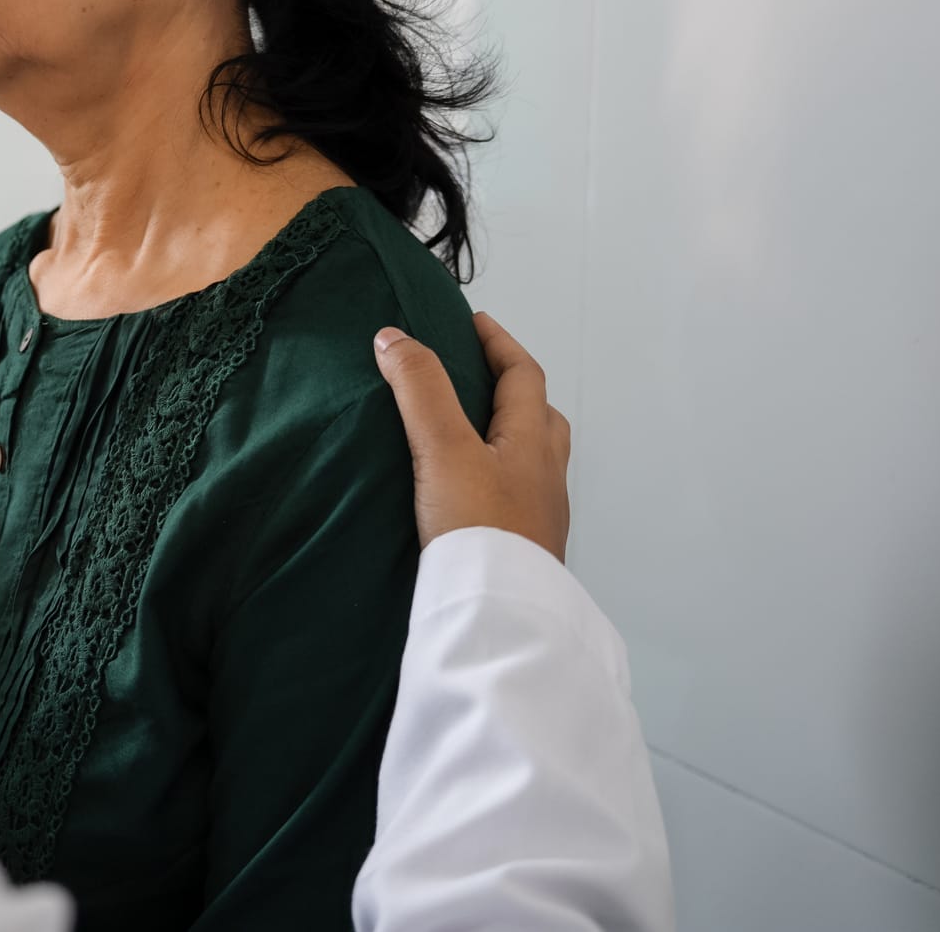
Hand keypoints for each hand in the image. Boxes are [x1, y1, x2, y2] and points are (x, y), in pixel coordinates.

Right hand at [372, 313, 571, 562]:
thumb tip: (393, 337)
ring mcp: (540, 515)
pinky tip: (469, 495)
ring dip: (507, 437)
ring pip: (531, 460)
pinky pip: (516, 497)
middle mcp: (545, 475)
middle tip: (477, 376)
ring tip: (469, 435)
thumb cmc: (479, 527)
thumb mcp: (443, 448)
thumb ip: (419, 390)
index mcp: (533, 441)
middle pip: (539, 416)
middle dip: (512, 389)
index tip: (474, 322)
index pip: (523, 375)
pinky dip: (497, 479)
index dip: (499, 343)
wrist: (497, 616)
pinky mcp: (523, 548)